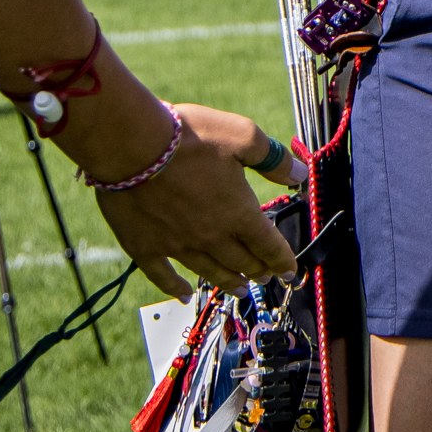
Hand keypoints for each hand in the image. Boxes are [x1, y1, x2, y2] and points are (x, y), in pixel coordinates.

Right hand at [91, 103, 297, 297]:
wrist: (132, 146)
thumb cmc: (190, 137)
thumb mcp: (243, 136)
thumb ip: (273, 159)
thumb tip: (300, 174)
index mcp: (237, 212)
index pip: (268, 244)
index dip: (282, 260)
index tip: (290, 271)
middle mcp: (210, 236)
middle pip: (241, 261)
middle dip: (258, 270)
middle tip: (266, 277)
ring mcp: (176, 245)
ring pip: (209, 272)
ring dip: (228, 281)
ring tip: (239, 289)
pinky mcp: (145, 247)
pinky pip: (164, 277)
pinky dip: (175, 288)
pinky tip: (184, 295)